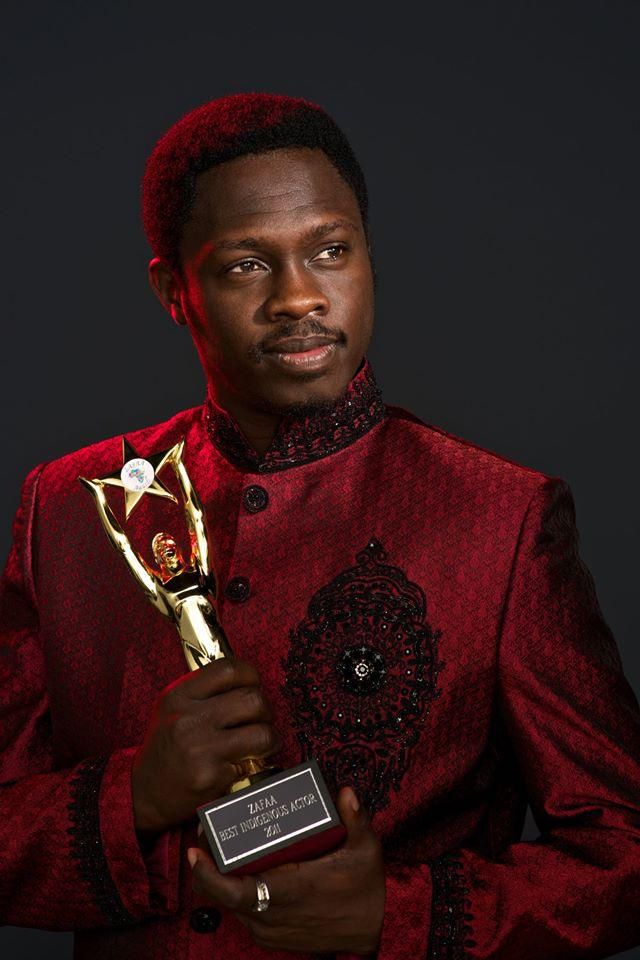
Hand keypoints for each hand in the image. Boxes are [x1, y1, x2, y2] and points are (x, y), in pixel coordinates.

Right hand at [132, 659, 281, 832]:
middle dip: (266, 710)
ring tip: (262, 744)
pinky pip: (251, 763)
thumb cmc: (167, 748)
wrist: (143, 793)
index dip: (251, 676)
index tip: (253, 687)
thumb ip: (205, 692)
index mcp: (179, 696)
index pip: (229, 669)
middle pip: (252, 699)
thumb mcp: (174, 709)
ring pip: (261, 732)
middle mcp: (188, 718)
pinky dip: (253, 765)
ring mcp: (199, 748)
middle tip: (261, 721)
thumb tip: (248, 682)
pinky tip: (241, 766)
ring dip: (269, 738)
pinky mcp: (210, 776)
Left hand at [188, 786, 385, 955]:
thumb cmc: (367, 894)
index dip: (208, 874)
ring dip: (220, 881)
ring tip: (218, 849)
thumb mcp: (366, 851)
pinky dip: (235, 894)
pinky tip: (239, 872)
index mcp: (290, 892)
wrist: (375, 934)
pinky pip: (243, 914)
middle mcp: (273, 916)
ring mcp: (271, 930)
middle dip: (208, 867)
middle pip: (224, 896)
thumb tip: (344, 792)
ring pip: (231, 906)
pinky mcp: (273, 938)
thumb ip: (355, 819)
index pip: (235, 891)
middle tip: (204, 836)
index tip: (195, 851)